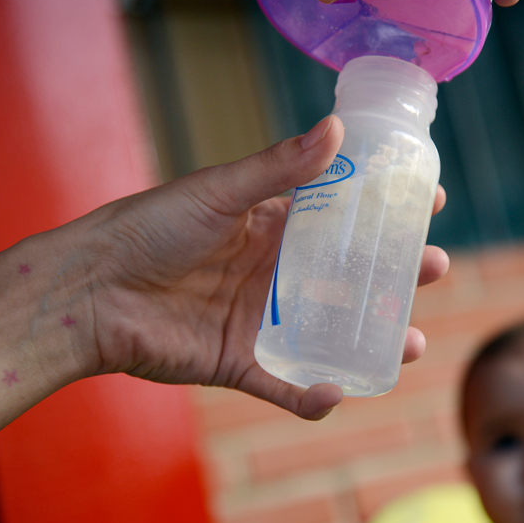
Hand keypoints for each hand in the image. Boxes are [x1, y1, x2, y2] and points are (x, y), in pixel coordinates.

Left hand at [81, 116, 449, 420]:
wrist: (90, 290)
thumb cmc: (148, 229)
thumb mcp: (218, 192)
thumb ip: (276, 168)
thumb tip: (336, 127)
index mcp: (271, 227)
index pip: (341, 218)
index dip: (384, 212)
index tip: (428, 202)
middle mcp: (273, 274)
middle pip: (348, 278)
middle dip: (395, 276)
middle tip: (433, 268)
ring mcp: (259, 321)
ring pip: (329, 334)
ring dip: (372, 341)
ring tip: (411, 341)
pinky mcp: (236, 363)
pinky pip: (283, 383)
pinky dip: (312, 395)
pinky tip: (338, 391)